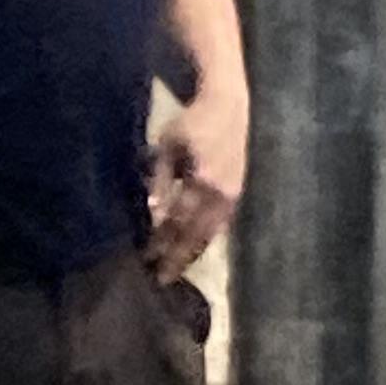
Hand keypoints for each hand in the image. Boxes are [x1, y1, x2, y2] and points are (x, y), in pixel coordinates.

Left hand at [147, 89, 246, 282]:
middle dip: (177, 257)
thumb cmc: (194, 121)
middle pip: (196, 234)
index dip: (162, 240)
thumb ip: (161, 178)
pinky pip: (221, 224)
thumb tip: (154, 214)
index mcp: (202, 180)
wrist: (231, 106)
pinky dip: (206, 239)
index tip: (147, 257)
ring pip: (211, 233)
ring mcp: (233, 195)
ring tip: (177, 269)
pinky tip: (196, 249)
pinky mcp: (238, 193)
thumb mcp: (169, 144)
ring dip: (192, 252)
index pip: (178, 220)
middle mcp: (220, 193)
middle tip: (162, 278)